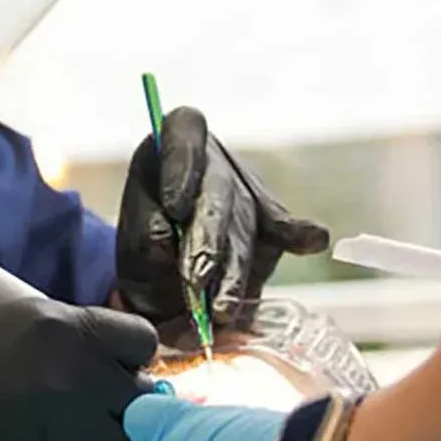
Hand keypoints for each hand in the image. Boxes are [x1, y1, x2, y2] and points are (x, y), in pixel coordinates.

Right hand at [0, 300, 156, 440]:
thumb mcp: (11, 317)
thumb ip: (62, 339)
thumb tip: (101, 366)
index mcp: (67, 324)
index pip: (142, 342)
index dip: (133, 362)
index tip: (114, 376)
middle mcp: (77, 371)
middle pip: (148, 400)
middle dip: (137, 417)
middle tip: (111, 431)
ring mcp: (63, 425)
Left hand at [116, 106, 328, 331]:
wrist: (162, 263)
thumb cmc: (144, 242)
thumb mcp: (130, 238)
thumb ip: (141, 235)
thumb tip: (164, 239)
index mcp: (172, 139)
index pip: (184, 132)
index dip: (183, 165)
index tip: (173, 207)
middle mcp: (215, 157)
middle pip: (218, 190)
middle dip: (208, 238)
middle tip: (194, 277)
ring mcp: (247, 187)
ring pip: (246, 222)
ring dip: (234, 269)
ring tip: (221, 309)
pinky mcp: (271, 220)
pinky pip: (282, 229)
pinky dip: (296, 236)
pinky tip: (311, 240)